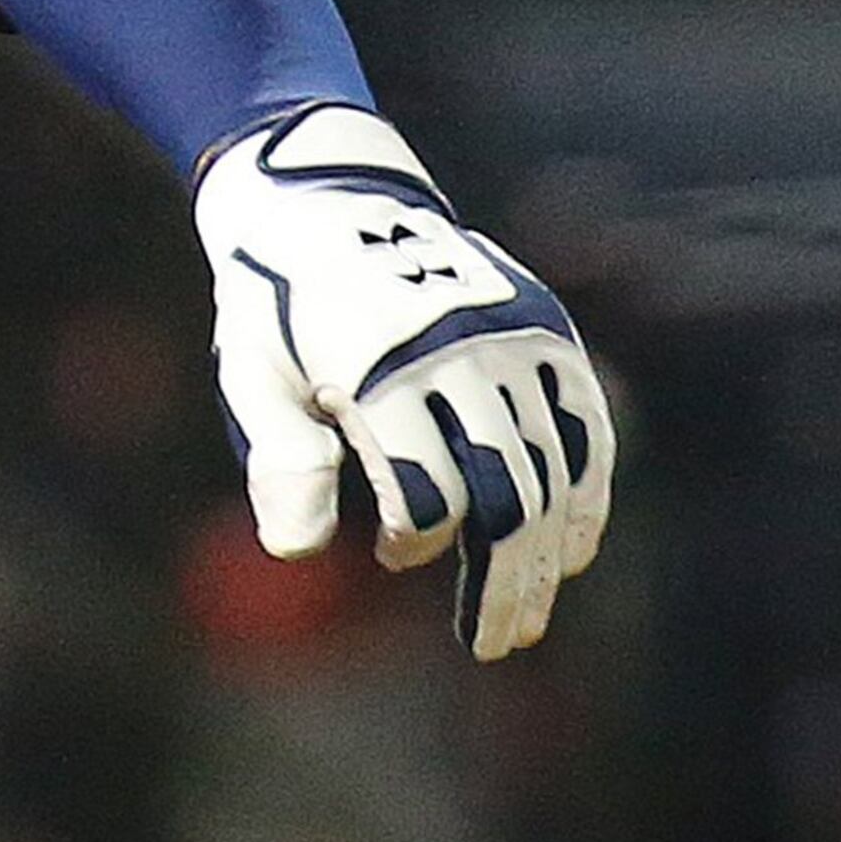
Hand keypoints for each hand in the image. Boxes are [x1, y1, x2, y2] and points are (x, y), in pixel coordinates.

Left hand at [197, 105, 612, 659]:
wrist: (327, 201)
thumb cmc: (277, 307)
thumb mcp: (253, 372)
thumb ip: (281, 458)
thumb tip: (295, 551)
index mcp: (380, 362)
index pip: (424, 492)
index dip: (414, 543)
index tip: (390, 556)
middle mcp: (459, 347)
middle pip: (504, 493)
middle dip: (503, 580)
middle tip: (492, 641)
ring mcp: (513, 335)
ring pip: (556, 471)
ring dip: (548, 553)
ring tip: (526, 613)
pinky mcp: (546, 328)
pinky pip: (588, 426)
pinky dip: (587, 492)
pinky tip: (571, 549)